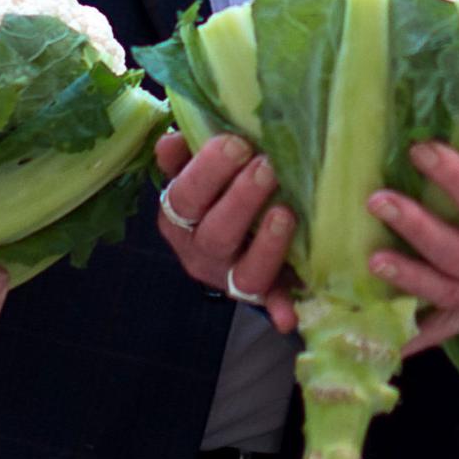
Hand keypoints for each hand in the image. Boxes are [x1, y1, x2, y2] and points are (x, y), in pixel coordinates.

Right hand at [153, 132, 299, 333]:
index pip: (185, 197)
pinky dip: (280, 309)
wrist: (234, 236)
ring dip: (267, 246)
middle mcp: (201, 251)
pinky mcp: (263, 292)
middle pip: (216, 235)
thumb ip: (183, 154)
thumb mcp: (195, 168)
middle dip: (242, 200)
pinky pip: (272, 303)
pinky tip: (289, 317)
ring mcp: (231, 276)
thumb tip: (169, 141)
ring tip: (286, 213)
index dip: (208, 171)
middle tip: (267, 167)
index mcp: (179, 218)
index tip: (237, 143)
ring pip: (245, 273)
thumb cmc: (215, 189)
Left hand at [368, 130, 458, 354]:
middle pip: (458, 255)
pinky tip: (381, 338)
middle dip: (417, 229)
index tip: (423, 150)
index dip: (457, 181)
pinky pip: (448, 326)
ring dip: (407, 278)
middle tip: (379, 201)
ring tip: (370, 261)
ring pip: (446, 292)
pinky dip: (416, 336)